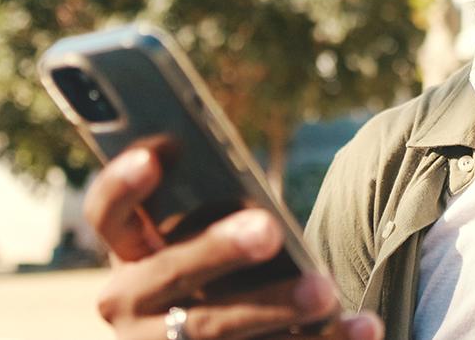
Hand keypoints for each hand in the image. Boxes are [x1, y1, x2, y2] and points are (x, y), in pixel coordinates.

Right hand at [83, 146, 384, 339]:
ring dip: (275, 308)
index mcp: (128, 253)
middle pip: (170, 273)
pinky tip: (365, 328)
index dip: (124, 184)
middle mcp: (130, 304)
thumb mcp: (209, 239)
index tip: (157, 153)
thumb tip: (267, 204)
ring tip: (327, 292)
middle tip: (271, 229)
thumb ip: (221, 216)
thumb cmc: (223, 266)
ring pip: (213, 329)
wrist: (213, 335)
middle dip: (219, 249)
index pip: (109, 214)